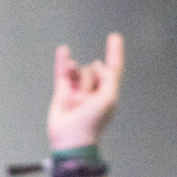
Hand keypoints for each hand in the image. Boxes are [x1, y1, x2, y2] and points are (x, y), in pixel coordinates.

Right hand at [47, 33, 123, 150]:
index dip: (114, 53)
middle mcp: (93, 91)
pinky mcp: (62, 93)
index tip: (114, 37)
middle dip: (90, 78)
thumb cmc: (93, 122)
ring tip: (74, 93)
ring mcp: (77, 91)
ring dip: (77, 75)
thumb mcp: (109, 97)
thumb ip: (108, 77)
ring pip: (78, 71)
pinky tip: (64, 50)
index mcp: (107, 93)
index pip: (113, 68)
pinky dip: (62, 60)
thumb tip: (97, 65)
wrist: (71, 139)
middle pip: (93, 70)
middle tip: (87, 99)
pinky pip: (62, 72)